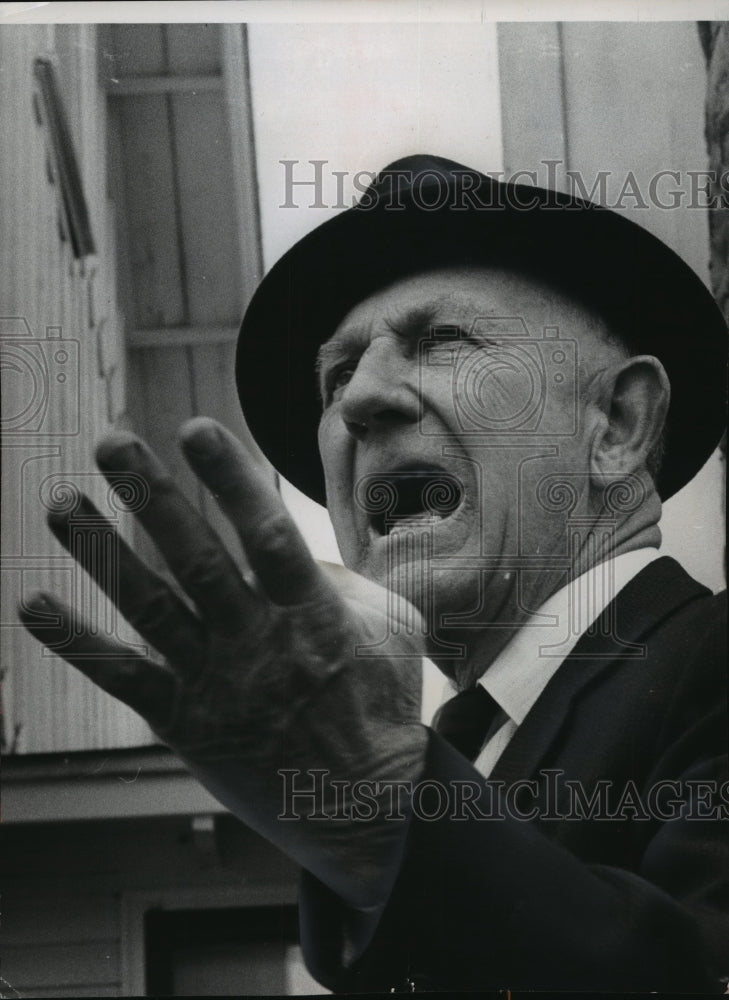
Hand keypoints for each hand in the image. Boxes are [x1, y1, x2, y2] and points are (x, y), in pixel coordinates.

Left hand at [19, 417, 427, 907]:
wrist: (363, 809)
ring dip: (102, 552)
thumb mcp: (393, 627)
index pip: (267, 533)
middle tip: (111, 441)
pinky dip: (77, 642)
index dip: (231, 479)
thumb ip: (345, 577)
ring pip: (149, 608)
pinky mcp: (187, 721)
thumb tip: (298, 549)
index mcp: (312, 612)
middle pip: (195, 559)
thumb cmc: (382, 704)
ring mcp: (217, 683)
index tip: (196, 428)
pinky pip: (124, 677)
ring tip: (61, 503)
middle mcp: (257, 641)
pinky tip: (33, 605)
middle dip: (152, 496)